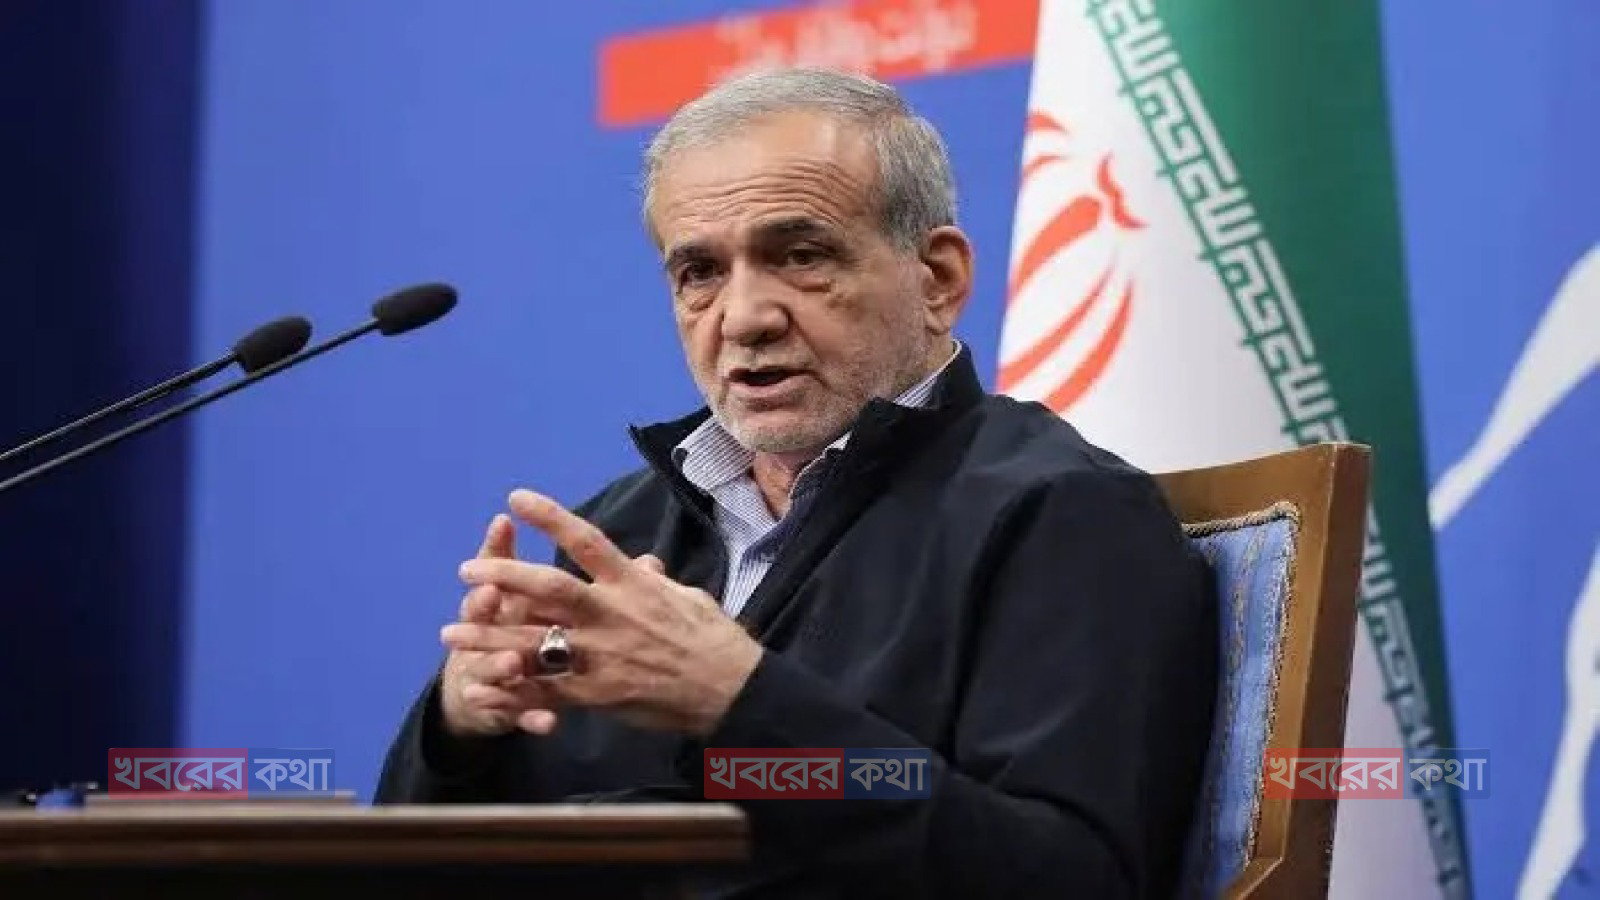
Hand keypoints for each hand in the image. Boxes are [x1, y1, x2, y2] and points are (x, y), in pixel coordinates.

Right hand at [438, 514, 562, 736]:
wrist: (475, 690)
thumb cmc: (496, 625)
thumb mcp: (500, 593)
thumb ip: (503, 559)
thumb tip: (503, 518)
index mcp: (490, 609)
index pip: (484, 587)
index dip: (487, 574)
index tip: (492, 563)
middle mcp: (484, 640)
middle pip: (480, 625)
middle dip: (482, 614)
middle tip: (491, 600)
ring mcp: (493, 677)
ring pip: (493, 670)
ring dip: (500, 665)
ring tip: (512, 663)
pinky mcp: (507, 710)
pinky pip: (521, 714)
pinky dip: (533, 717)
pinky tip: (548, 723)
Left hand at [442, 490, 763, 735]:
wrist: (731, 692)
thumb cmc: (715, 641)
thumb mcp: (688, 598)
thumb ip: (656, 580)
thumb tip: (643, 562)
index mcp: (633, 585)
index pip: (584, 541)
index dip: (548, 518)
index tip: (516, 498)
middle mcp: (612, 615)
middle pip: (549, 589)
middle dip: (504, 578)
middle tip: (467, 571)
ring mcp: (602, 656)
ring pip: (535, 643)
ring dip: (489, 637)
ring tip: (451, 631)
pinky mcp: (597, 695)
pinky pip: (545, 691)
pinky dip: (509, 691)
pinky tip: (478, 688)